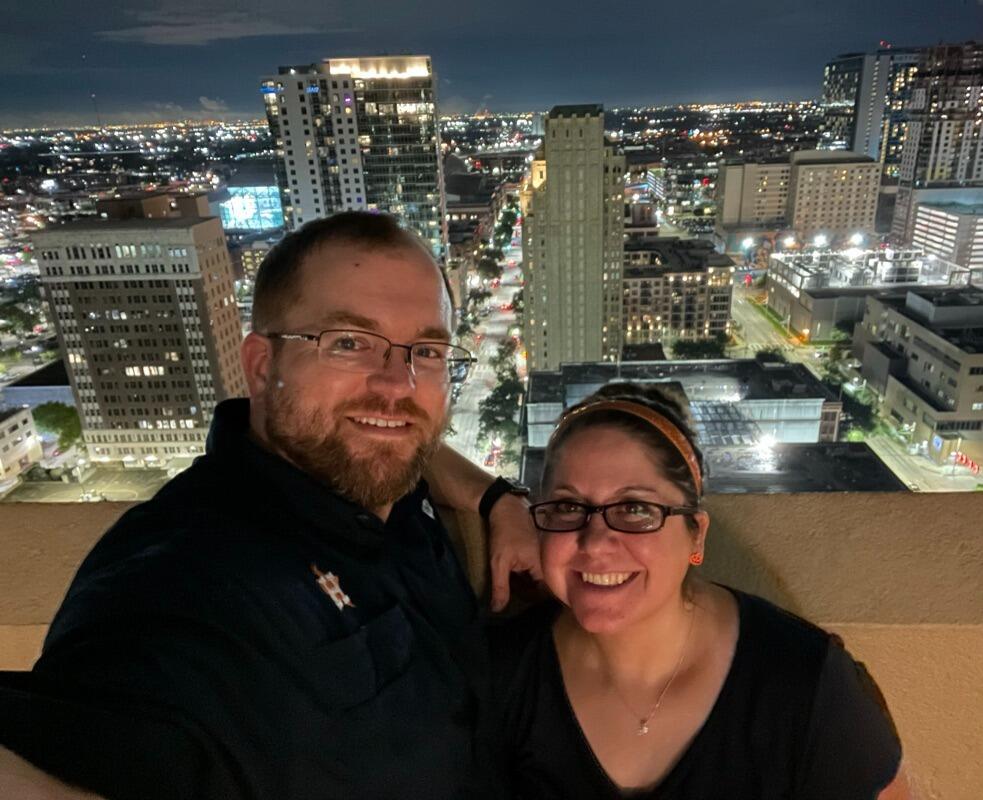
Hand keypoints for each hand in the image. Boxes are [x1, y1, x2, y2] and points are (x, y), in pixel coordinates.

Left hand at [487, 493, 541, 611]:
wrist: (505, 507)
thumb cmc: (504, 534)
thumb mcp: (498, 562)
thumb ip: (500, 587)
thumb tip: (497, 610)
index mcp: (544, 567)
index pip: (545, 595)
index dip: (533, 603)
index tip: (522, 609)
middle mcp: (550, 561)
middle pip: (543, 587)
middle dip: (530, 593)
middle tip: (514, 597)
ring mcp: (547, 555)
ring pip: (540, 577)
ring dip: (529, 583)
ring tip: (515, 587)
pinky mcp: (542, 550)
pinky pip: (538, 568)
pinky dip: (529, 573)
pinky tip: (517, 574)